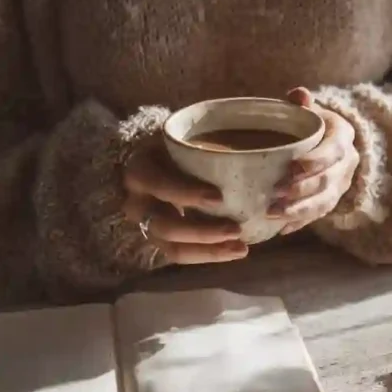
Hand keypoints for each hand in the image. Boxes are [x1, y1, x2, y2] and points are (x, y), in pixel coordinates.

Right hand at [122, 140, 248, 264]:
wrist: (157, 158)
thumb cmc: (178, 144)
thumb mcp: (183, 136)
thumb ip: (207, 141)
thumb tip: (254, 147)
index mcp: (140, 171)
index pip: (158, 185)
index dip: (186, 193)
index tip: (218, 197)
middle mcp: (137, 202)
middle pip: (165, 226)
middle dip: (202, 232)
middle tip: (236, 229)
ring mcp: (147, 225)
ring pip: (172, 248)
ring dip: (208, 250)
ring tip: (240, 248)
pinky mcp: (161, 240)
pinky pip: (181, 254)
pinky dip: (208, 255)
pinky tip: (234, 251)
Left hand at [268, 87, 358, 234]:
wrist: (324, 140)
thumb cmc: (308, 122)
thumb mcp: (307, 109)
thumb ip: (302, 102)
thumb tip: (300, 94)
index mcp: (342, 136)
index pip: (333, 151)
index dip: (315, 161)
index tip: (292, 168)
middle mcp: (347, 163)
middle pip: (328, 180)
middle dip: (302, 190)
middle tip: (276, 194)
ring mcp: (341, 184)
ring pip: (324, 202)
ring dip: (299, 210)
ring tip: (273, 213)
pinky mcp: (332, 200)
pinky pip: (318, 215)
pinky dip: (299, 222)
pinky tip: (280, 228)